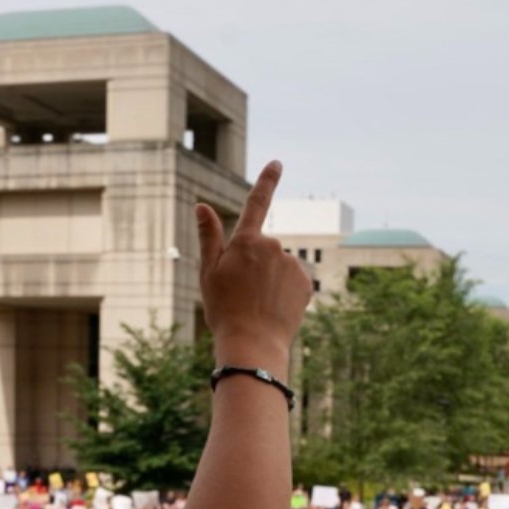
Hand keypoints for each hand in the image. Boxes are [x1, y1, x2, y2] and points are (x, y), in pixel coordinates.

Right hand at [196, 161, 311, 377]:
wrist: (253, 345)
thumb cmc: (224, 310)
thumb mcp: (209, 273)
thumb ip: (209, 236)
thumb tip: (201, 205)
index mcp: (247, 241)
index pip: (257, 203)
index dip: (268, 180)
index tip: (278, 163)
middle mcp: (274, 247)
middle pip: (263, 248)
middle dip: (254, 263)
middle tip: (242, 292)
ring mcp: (293, 264)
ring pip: (278, 265)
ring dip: (270, 278)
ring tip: (258, 304)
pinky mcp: (306, 283)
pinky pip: (293, 280)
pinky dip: (284, 290)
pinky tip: (274, 308)